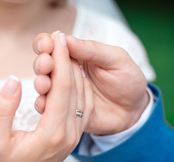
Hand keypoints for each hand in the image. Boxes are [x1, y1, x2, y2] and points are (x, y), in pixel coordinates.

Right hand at [0, 32, 92, 161]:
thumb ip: (3, 108)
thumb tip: (13, 80)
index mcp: (52, 134)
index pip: (62, 89)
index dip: (61, 61)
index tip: (58, 39)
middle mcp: (68, 135)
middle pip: (75, 89)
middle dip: (69, 60)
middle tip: (62, 38)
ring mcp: (73, 138)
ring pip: (82, 97)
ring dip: (75, 73)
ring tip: (66, 52)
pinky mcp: (72, 139)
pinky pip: (82, 108)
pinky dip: (79, 88)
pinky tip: (72, 75)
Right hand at [33, 33, 148, 134]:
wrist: (133, 110)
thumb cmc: (127, 80)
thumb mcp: (115, 59)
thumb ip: (91, 49)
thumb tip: (64, 38)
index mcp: (75, 54)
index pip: (52, 44)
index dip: (45, 43)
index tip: (48, 46)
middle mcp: (64, 72)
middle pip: (43, 64)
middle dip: (41, 63)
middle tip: (46, 64)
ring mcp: (62, 92)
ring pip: (43, 85)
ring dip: (40, 83)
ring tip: (43, 84)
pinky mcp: (63, 111)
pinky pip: (49, 109)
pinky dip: (43, 105)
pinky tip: (44, 104)